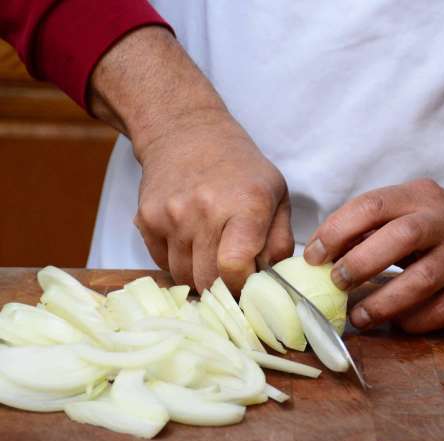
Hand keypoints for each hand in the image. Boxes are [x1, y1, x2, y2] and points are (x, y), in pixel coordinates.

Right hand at [134, 111, 292, 292]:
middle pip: (207, 280)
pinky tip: (191, 241)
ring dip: (200, 276)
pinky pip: (162, 263)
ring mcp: (171, 216)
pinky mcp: (146, 220)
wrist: (186, 131)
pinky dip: (178, 262)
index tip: (249, 283)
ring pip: (183, 277)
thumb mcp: (276, 195)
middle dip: (223, 288)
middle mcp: (204, 210)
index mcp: (245, 205)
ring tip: (213, 255)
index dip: (243, 284)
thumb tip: (273, 280)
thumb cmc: (240, 168)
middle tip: (233, 277)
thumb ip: (280, 241)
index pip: (235, 266)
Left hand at [304, 154, 443, 332]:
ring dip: (384, 302)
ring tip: (358, 317)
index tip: (313, 257)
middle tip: (335, 283)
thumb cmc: (433, 223)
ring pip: (423, 280)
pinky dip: (414, 320)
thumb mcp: (405, 208)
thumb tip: (319, 256)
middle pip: (402, 237)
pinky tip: (395, 322)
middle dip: (361, 263)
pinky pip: (443, 311)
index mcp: (418, 196)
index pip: (372, 205)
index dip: (337, 230)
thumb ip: (367, 225)